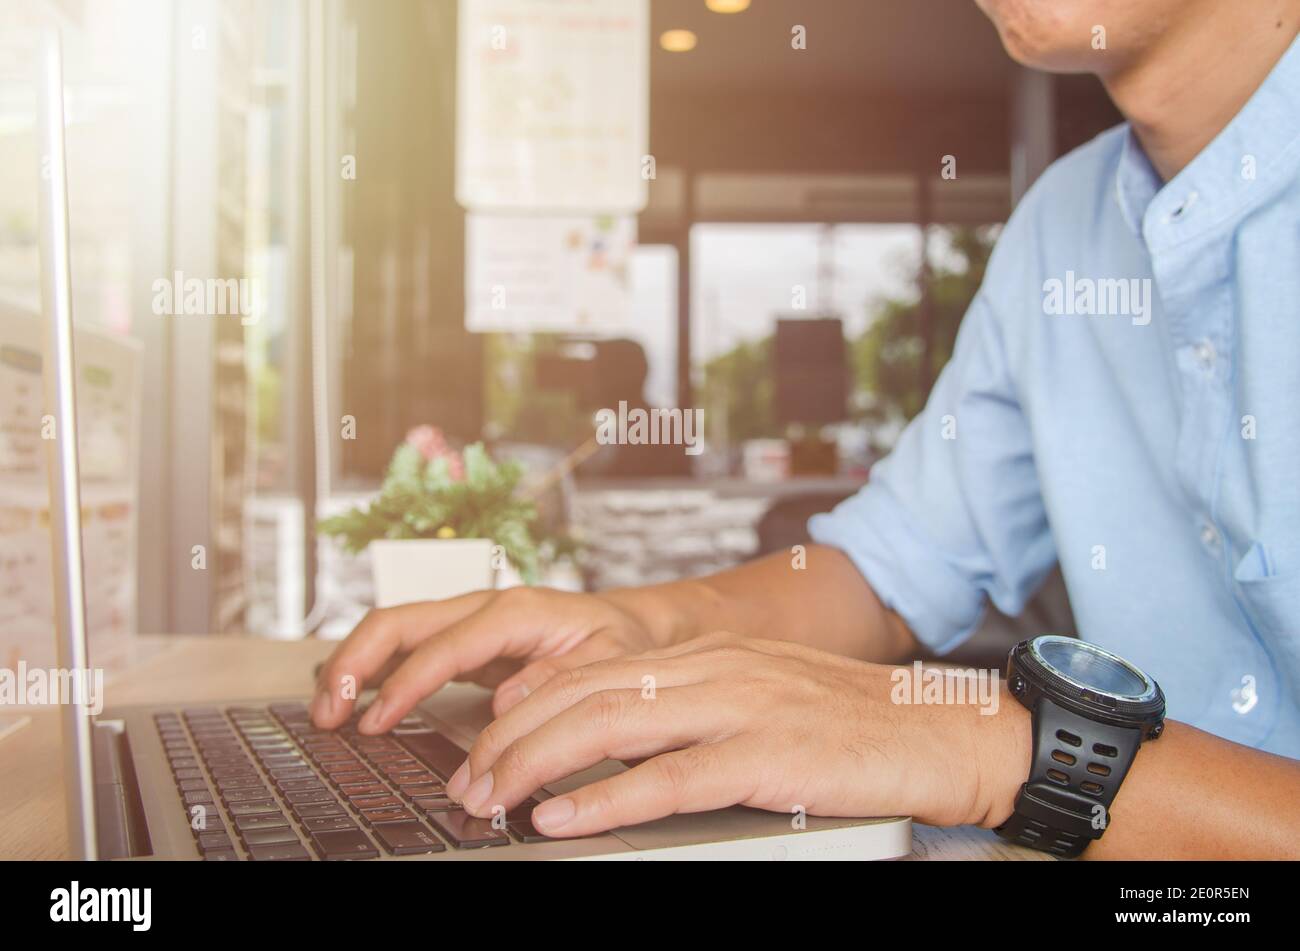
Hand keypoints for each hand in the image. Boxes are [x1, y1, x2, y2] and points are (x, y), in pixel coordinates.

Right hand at [310, 587, 665, 731]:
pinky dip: (373, 673)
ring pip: (393, 631)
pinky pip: (406, 651)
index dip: (406, 684)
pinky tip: (354, 702)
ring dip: (353, 667)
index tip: (377, 722)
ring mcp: (468, 624)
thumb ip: (559, 680)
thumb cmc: (620, 641)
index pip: (444, 644)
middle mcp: (483, 609)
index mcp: (515, 611)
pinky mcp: (463, 644)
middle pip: (399, 622)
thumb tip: (506, 702)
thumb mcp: (608, 660)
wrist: (630, 625)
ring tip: (327, 712)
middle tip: (329, 714)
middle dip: (356, 663)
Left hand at [446, 632, 1029, 835]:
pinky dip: (603, 798)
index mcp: (708, 655)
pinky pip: (667, 777)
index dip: (525, 706)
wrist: (943, 730)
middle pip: (582, 694)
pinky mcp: (766, 756)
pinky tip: (561, 817)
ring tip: (489, 800)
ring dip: (534, 765)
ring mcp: (739, 707)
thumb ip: (692, 709)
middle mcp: (713, 669)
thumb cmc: (854, 725)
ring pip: (608, 725)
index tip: (482, 741)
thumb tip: (617, 745)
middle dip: (509, 741)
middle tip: (466, 784)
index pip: (591, 670)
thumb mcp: (761, 699)